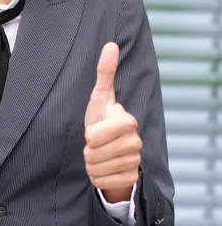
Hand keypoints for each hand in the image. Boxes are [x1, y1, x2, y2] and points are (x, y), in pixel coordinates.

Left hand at [83, 42, 141, 201]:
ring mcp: (136, 162)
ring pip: (96, 169)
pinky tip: (104, 169)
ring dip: (91, 164)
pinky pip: (102, 182)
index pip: (93, 135)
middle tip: (96, 144)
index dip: (88, 134)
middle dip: (88, 151)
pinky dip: (97, 177)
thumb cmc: (101, 120)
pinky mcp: (132, 178)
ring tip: (99, 155)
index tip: (95, 129)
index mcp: (128, 121)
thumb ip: (105, 72)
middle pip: (94, 154)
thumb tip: (110, 44)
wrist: (110, 149)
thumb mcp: (99, 97)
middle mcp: (136, 142)